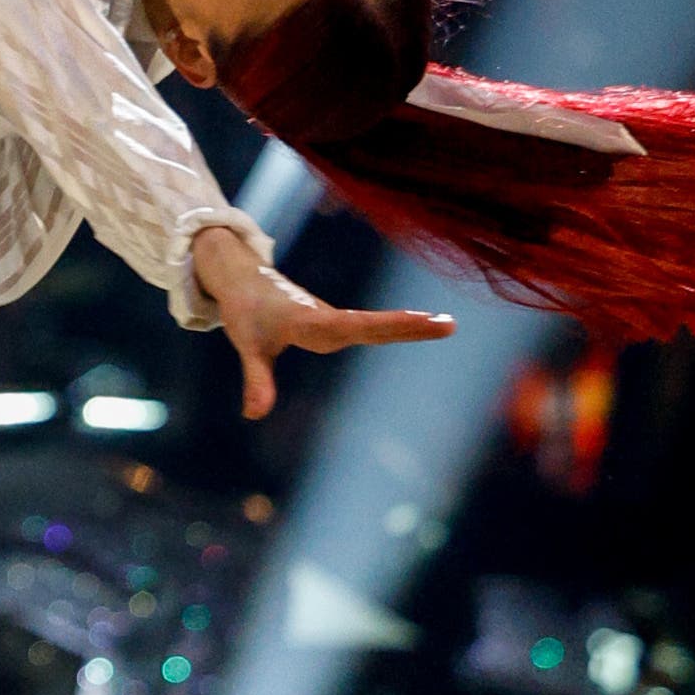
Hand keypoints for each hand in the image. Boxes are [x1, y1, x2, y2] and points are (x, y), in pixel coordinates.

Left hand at [191, 225, 453, 417]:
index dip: (386, 325)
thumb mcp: (248, 346)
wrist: (245, 279)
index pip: (353, 325)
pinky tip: (425, 325)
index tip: (415, 321)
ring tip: (448, 324)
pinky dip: (398, 325)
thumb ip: (256, 380)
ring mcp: (334, 319)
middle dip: (409, 325)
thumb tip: (254, 415)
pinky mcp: (335, 322)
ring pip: (374, 324)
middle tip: (450, 324)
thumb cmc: (246, 312)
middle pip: (372, 325)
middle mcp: (327, 317)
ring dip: (410, 324)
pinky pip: (370, 326)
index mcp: (310, 321)